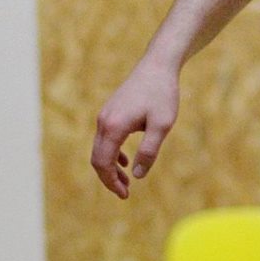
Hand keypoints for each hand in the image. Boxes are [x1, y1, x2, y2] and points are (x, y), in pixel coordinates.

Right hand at [91, 58, 181, 199]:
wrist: (158, 65)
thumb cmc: (163, 94)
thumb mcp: (162, 125)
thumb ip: (149, 152)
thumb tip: (137, 176)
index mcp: (113, 127)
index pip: (103, 163)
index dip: (111, 182)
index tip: (125, 195)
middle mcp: (103, 121)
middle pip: (97, 159)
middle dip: (109, 179)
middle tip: (125, 193)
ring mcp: (105, 115)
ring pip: (100, 149)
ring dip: (110, 167)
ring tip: (126, 181)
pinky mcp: (111, 111)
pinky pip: (105, 138)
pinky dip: (112, 153)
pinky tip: (126, 161)